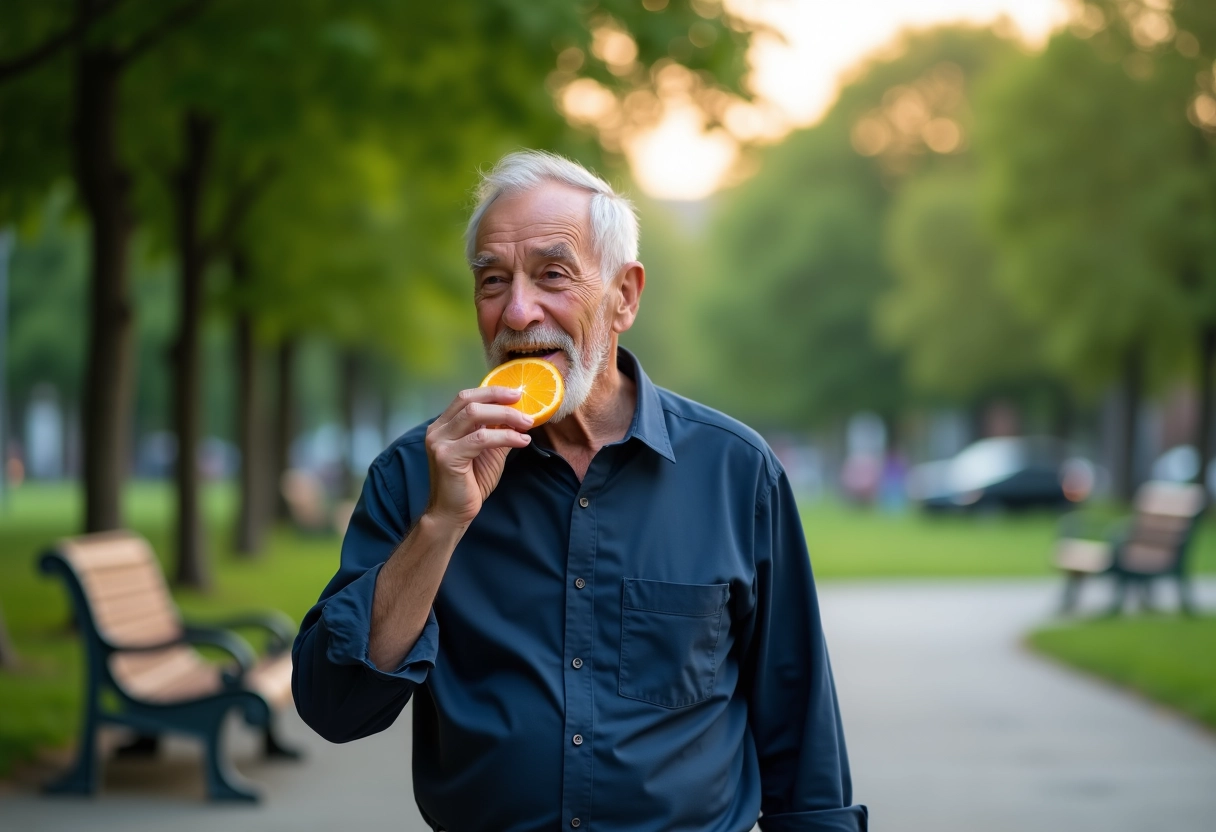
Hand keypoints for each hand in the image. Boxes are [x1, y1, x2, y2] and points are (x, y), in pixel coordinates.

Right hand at [424, 386, 532, 528]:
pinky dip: (505, 437)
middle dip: (498, 398)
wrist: (453, 513)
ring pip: (474, 415)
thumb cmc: (469, 484)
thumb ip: (496, 432)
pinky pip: (480, 438)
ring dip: (505, 416)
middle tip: (522, 402)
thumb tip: (518, 415)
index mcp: (444, 425)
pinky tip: (521, 441)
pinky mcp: (447, 456)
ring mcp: (439, 442)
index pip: (466, 397)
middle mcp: (437, 430)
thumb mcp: (488, 452)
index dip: (492, 392)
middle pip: (468, 400)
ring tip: (526, 423)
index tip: (516, 393)